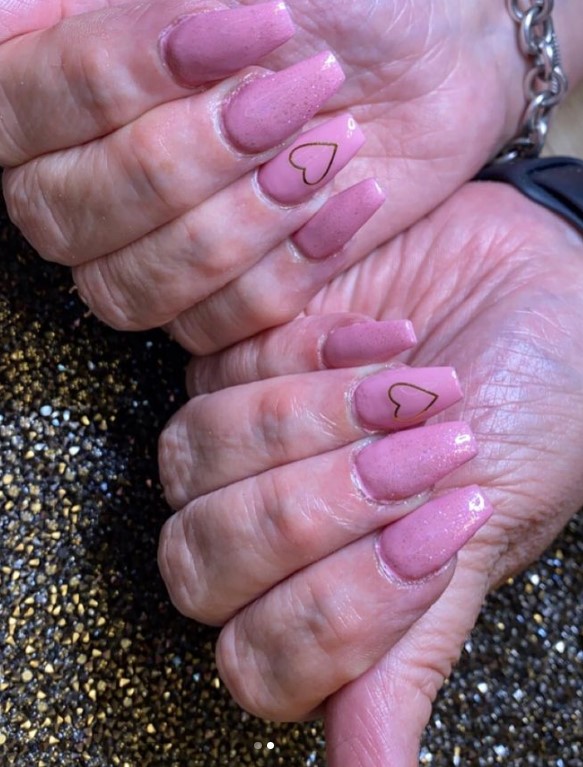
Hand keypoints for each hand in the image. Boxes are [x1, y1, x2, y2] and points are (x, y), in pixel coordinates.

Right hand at [3, 0, 582, 351]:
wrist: (434, 54)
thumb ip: (112, 4)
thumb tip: (13, 19)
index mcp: (63, 92)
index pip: (26, 108)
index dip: (121, 79)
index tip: (250, 23)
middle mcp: (94, 182)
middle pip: (71, 218)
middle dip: (195, 157)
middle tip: (300, 87)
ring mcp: (159, 251)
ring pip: (138, 288)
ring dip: (244, 220)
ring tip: (333, 148)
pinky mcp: (229, 298)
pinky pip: (222, 325)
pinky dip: (295, 268)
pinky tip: (355, 200)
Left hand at [158, 182, 582, 764]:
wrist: (545, 301)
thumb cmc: (529, 417)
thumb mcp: (483, 534)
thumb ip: (411, 649)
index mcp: (319, 598)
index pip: (259, 661)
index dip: (340, 612)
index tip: (442, 535)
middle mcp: (265, 529)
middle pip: (203, 559)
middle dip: (318, 507)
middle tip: (425, 454)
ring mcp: (241, 441)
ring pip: (192, 458)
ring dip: (308, 423)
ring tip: (411, 388)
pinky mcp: (242, 353)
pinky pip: (220, 364)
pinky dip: (307, 352)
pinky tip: (386, 336)